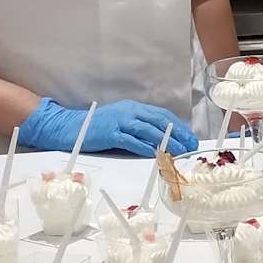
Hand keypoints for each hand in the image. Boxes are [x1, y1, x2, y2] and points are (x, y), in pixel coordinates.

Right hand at [19, 97, 197, 156]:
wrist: (71, 126)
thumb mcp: (122, 121)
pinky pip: (132, 141)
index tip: (190, 137)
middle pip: (160, 122)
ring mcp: (120, 122)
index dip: (179, 126)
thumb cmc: (99, 127)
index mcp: (134, 107)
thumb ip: (139, 127)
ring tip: (179, 152)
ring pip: (150, 131)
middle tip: (191, 146)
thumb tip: (162, 139)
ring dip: (167, 142)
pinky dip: (146, 148)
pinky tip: (157, 155)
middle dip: (178, 134)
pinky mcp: (111, 133)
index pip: (163, 115)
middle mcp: (130, 112)